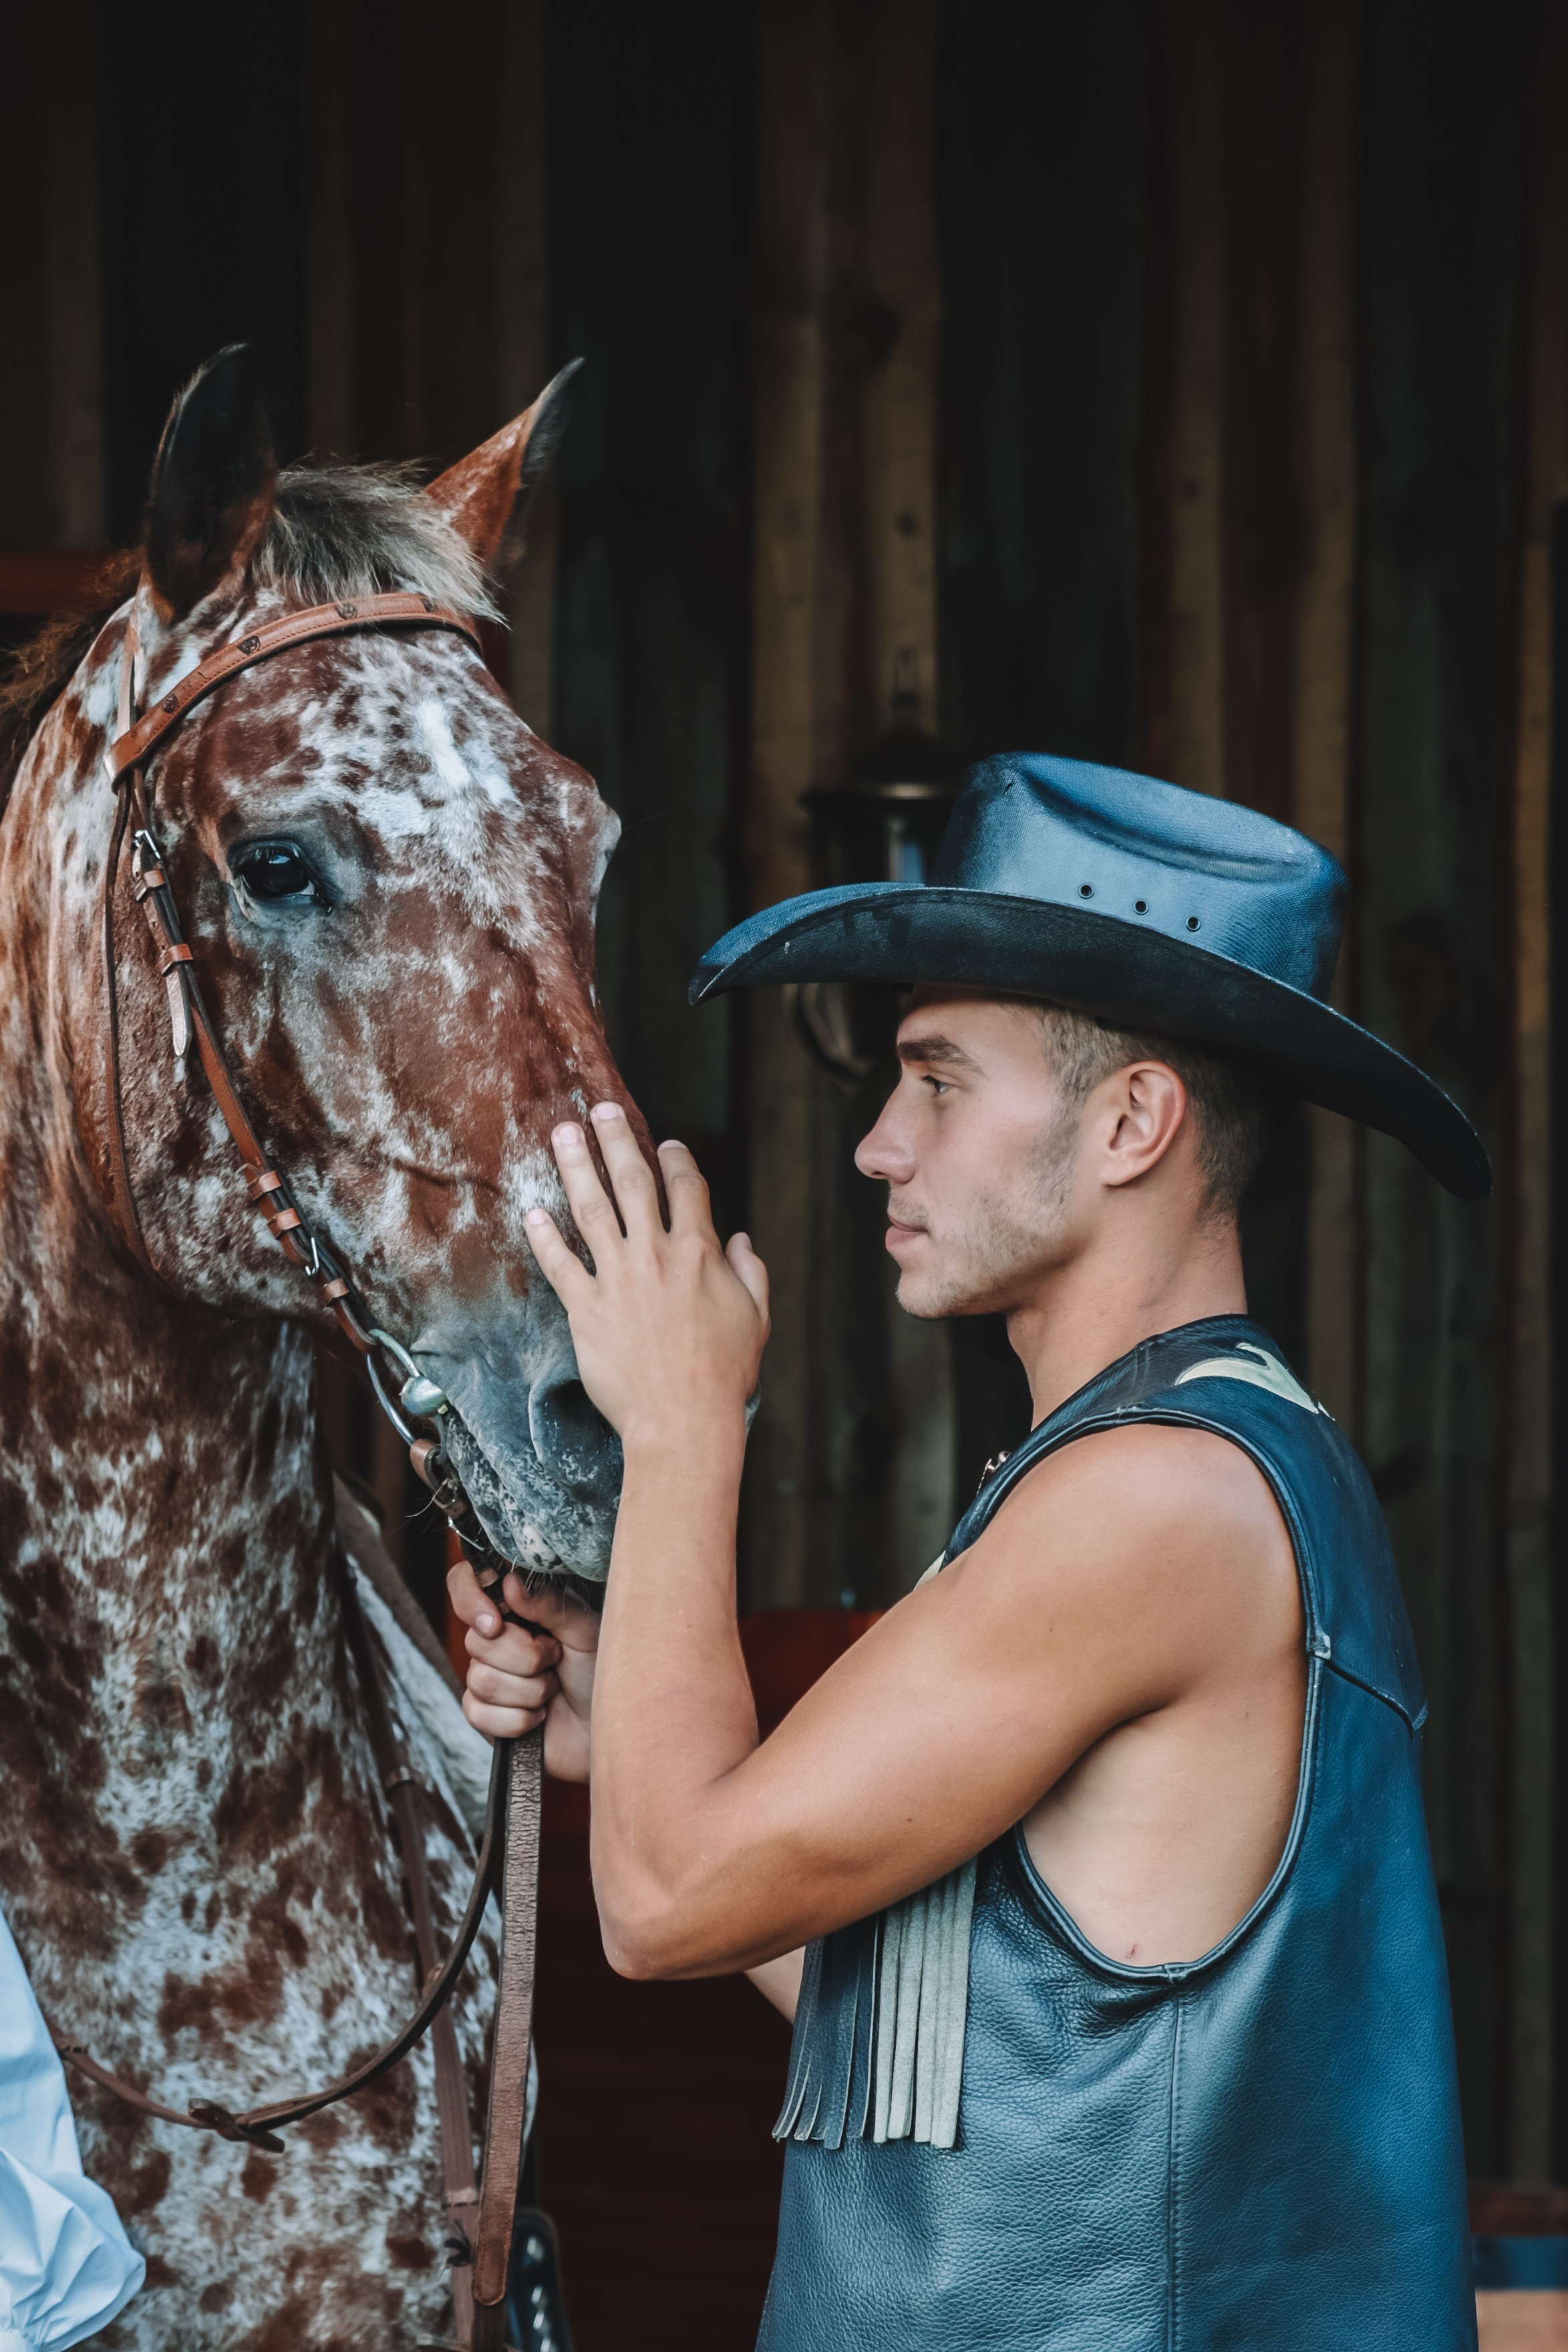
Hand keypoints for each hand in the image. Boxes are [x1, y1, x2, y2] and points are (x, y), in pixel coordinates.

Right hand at [447, 1558, 599, 1781]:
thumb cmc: (601, 1673)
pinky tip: (539, 1716)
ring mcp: (485, 1678)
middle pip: (475, 1641)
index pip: (464, 1585)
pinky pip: (480, 1715)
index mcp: (514, 1610)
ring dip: (530, 1691)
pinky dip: (519, 1719)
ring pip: (482, 1680)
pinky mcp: (484, 1717)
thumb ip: (549, 1604)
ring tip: (553, 1689)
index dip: (470, 1601)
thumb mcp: (585, 1630)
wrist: (607, 1726)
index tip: (496, 1623)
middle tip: (555, 1660)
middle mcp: (494, 1640)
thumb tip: (510, 1583)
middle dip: (526, 1657)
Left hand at [524, 1104, 768, 1451]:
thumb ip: (752, 1273)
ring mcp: (617, 1278)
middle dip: (616, 1140)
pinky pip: (559, 1264)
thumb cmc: (723, 1374)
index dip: (677, 1160)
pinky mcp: (586, 1308)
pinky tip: (531, 1212)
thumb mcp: (756, 1318)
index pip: (686, 1188)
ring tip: (561, 1135)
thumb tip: (742, 1241)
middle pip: (632, 1181)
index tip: (667, 1144)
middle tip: (600, 1111)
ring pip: (590, 1208)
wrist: (682, 1419)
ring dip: (574, 1166)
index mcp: (700, 1251)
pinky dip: (543, 1237)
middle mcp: (655, 1254)